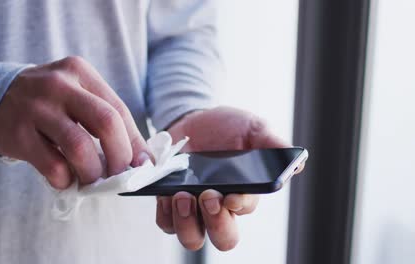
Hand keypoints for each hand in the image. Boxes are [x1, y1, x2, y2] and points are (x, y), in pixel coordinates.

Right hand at [0, 56, 150, 188]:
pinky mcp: (18, 133)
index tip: (144, 165)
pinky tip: (65, 179)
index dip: (135, 142)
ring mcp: (36, 108)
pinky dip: (66, 180)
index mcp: (80, 73)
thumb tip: (141, 159)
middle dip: (120, 157)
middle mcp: (59, 85)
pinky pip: (53, 165)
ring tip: (91, 179)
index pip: (119, 110)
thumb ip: (106, 120)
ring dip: (93, 172)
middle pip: (106, 123)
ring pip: (80, 147)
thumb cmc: (49, 103)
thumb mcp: (77, 96)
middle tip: (119, 175)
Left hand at [156, 106, 301, 250]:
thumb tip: (299, 164)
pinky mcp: (171, 205)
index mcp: (244, 193)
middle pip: (223, 238)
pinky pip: (166, 223)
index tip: (231, 195)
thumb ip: (272, 144)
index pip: (245, 210)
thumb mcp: (251, 128)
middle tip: (208, 196)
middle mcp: (220, 208)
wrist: (193, 121)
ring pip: (192, 238)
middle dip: (217, 223)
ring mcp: (194, 209)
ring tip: (182, 195)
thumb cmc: (227, 128)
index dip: (240, 206)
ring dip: (186, 221)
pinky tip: (167, 194)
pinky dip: (165, 214)